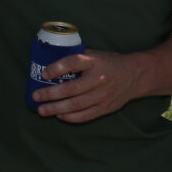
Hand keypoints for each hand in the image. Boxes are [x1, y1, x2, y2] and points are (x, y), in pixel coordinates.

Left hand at [30, 47, 149, 123]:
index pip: (73, 62)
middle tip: (36, 96)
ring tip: (42, 110)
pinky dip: (70, 117)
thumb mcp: (96, 54)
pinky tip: (59, 115)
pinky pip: (85, 116)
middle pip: (71, 89)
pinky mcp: (105, 108)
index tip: (44, 73)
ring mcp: (103, 95)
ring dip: (56, 108)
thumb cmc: (110, 63)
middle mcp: (99, 79)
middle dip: (50, 94)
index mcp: (95, 61)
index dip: (56, 68)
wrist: (135, 75)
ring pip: (76, 105)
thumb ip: (78, 59)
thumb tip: (52, 66)